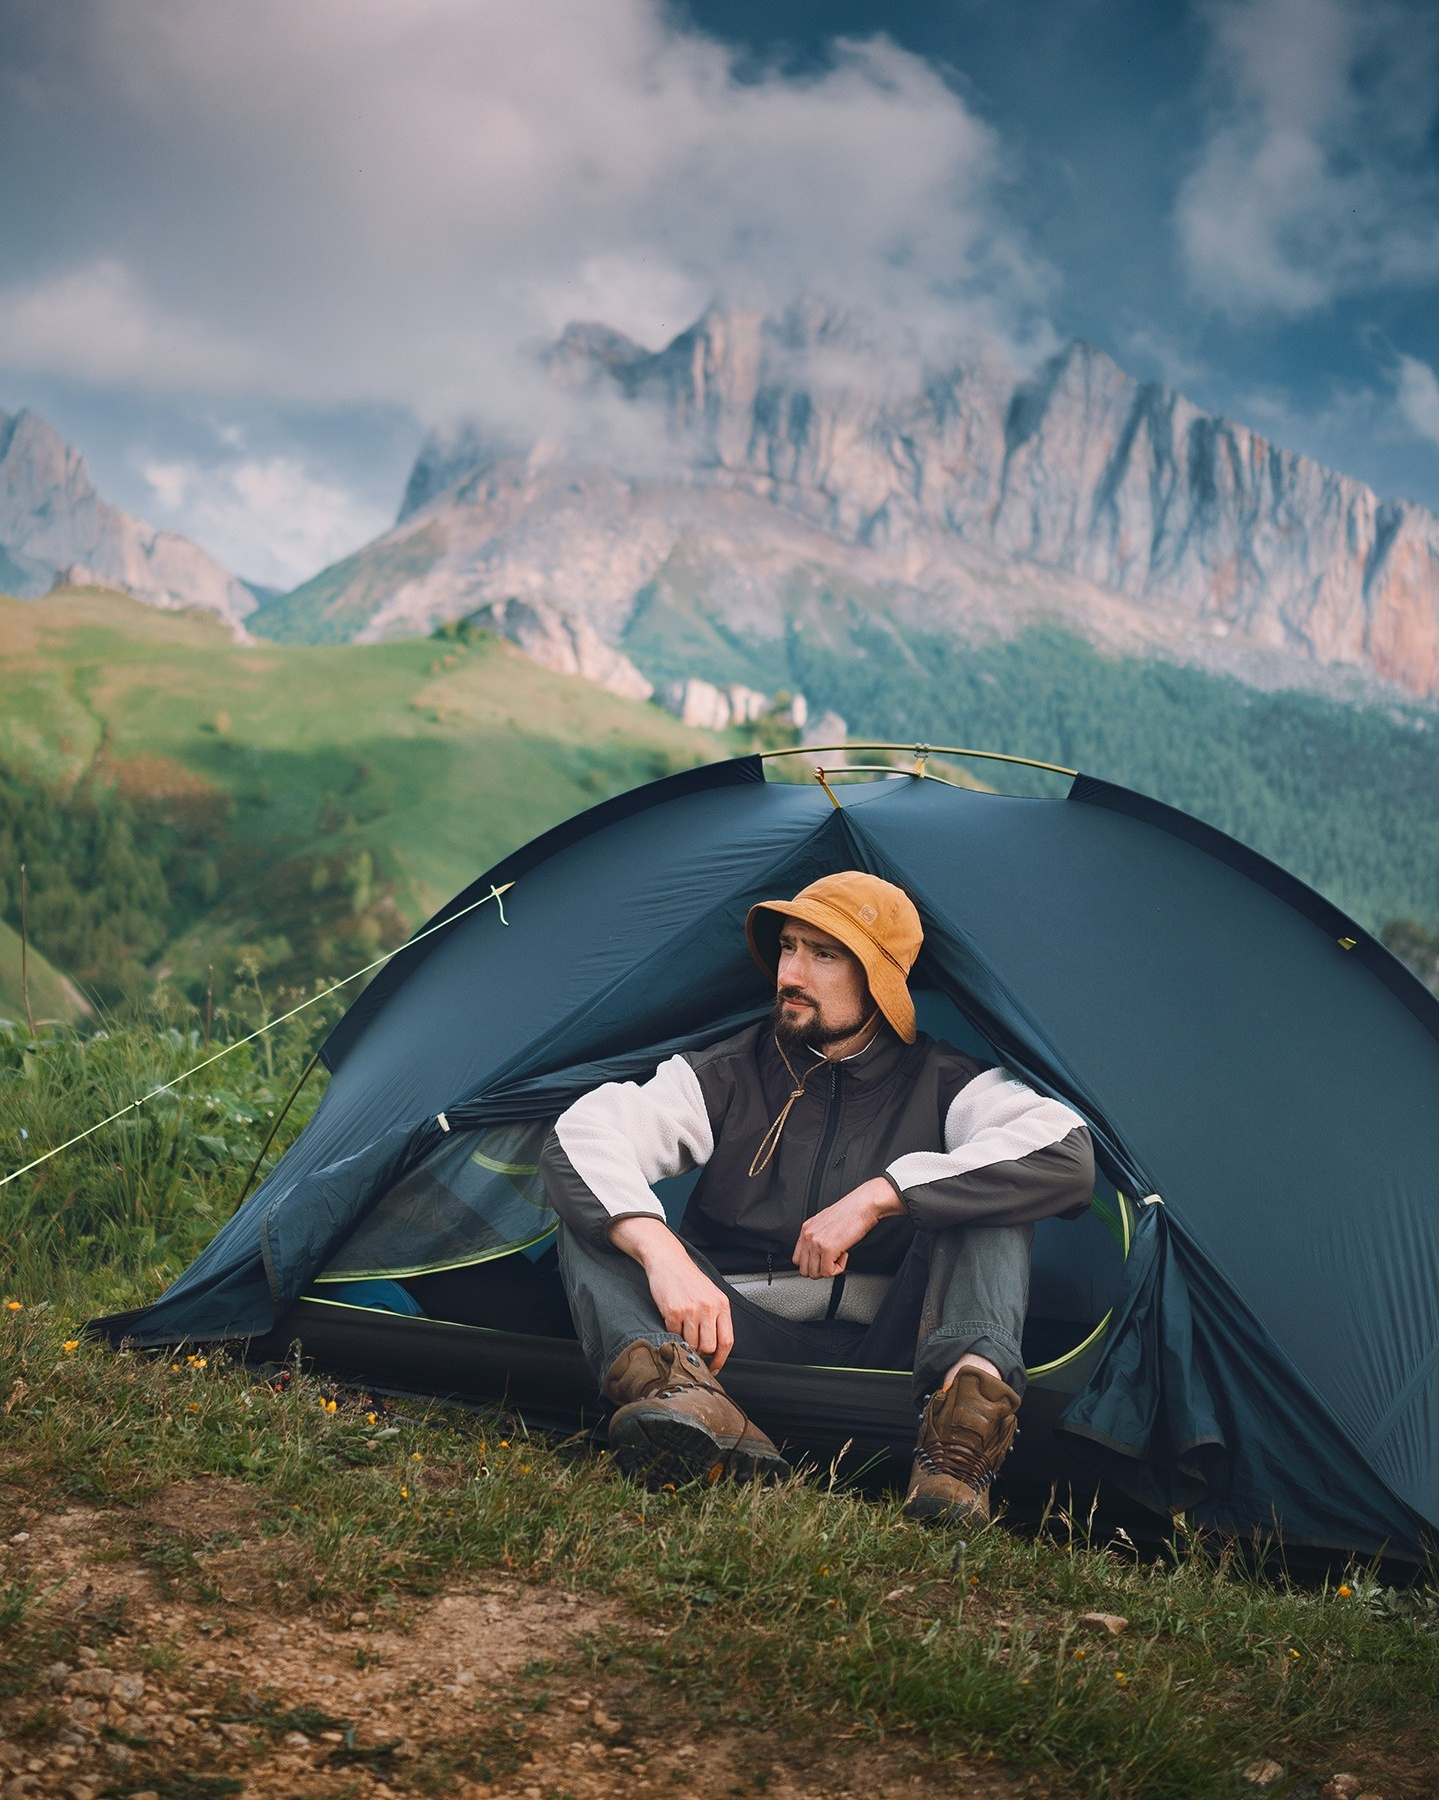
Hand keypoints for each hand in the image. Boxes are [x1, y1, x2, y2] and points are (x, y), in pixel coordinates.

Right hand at [608, 1215, 734, 1371]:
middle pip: (709, 1347)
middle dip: (701, 1354)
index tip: (714, 1368)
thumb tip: (716, 1348)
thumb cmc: (689, 1279)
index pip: (727, 1341)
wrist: (668, 1261)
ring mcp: (691, 1310)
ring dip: (685, 1344)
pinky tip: (672, 1322)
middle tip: (694, 1350)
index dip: (721, 1360)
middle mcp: (709, 1308)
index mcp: (722, 1305)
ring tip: (681, 1331)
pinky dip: (671, 1334)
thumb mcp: (711, 1295)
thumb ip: (716, 1318)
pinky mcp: (673, 1311)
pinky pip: (673, 1335)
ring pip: (691, 1344)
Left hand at [794, 1176, 905, 1278]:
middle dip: (820, 1270)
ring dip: (830, 1269)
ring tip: (839, 1255)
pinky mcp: (827, 1249)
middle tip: (832, 1261)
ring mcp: (816, 1242)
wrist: (863, 1205)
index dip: (811, 1265)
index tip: (823, 1261)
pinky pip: (828, 1272)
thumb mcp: (826, 1223)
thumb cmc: (851, 1212)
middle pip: (804, 1270)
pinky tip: (844, 1254)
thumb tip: (819, 1253)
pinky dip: (839, 1268)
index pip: (797, 1259)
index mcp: (806, 1229)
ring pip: (815, 1274)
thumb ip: (818, 1237)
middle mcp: (808, 1236)